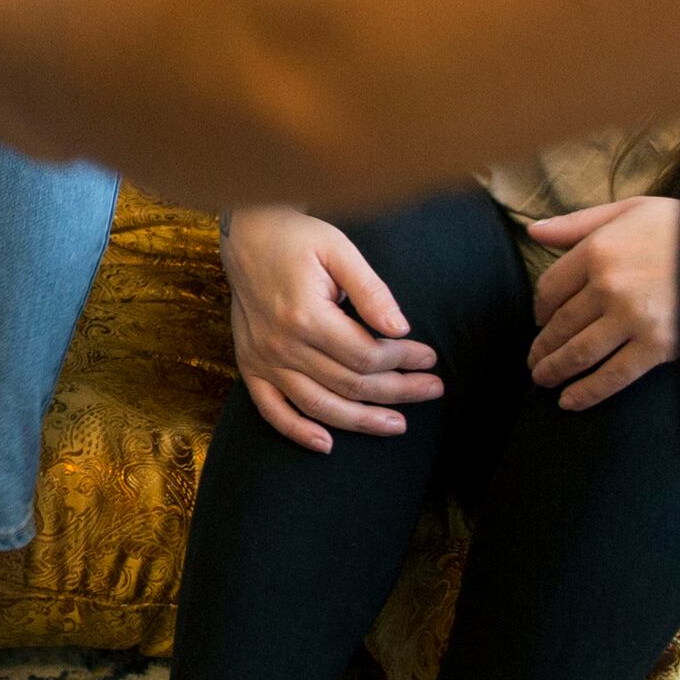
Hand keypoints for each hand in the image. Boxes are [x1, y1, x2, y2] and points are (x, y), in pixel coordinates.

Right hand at [219, 204, 444, 452]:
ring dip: (361, 421)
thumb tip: (401, 329)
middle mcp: (282, 345)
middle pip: (349, 385)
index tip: (429, 357)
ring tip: (397, 424)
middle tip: (433, 390)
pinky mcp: (250, 366)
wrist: (246, 235)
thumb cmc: (298, 239)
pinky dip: (296, 431)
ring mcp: (263, 360)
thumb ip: (372, 290)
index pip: (366, 356)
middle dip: (398, 391)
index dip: (403, 360)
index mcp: (305, 316)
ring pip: (319, 406)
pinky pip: (271, 410)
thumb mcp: (340, 251)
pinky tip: (327, 444)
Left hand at [526, 196, 679, 407]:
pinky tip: (570, 401)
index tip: (540, 321)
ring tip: (543, 380)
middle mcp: (609, 286)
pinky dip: (587, 392)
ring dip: (555, 370)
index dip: (540, 310)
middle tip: (534, 361)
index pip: (550, 288)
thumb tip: (533, 232)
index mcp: (598, 251)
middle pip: (561, 324)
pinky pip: (614, 375)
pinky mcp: (658, 346)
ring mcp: (633, 318)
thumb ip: (577, 223)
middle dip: (542, 347)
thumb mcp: (630, 210)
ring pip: (579, 352)